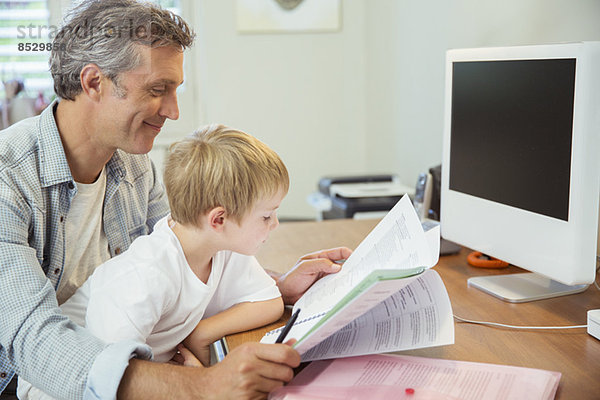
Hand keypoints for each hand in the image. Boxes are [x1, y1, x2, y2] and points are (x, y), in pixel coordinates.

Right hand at [119, 341, 299, 398]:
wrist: (209, 387)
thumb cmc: (229, 368)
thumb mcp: (247, 351)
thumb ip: (270, 348)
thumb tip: (293, 343)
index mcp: (250, 350)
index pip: (285, 354)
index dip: (295, 358)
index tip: (294, 360)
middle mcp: (249, 366)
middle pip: (286, 372)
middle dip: (286, 373)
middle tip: (278, 371)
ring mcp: (249, 384)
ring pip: (279, 386)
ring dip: (275, 385)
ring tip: (263, 380)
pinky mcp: (248, 398)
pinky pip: (269, 396)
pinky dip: (266, 394)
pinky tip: (256, 389)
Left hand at [275, 247, 351, 304]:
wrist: (285, 293)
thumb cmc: (293, 277)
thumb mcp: (304, 267)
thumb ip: (319, 264)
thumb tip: (337, 266)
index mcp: (322, 257)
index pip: (340, 252)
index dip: (349, 254)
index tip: (357, 259)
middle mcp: (327, 267)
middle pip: (344, 265)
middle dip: (352, 267)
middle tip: (359, 272)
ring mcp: (327, 278)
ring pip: (342, 277)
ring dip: (348, 279)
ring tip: (355, 283)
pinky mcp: (327, 289)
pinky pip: (337, 288)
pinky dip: (342, 289)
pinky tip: (346, 292)